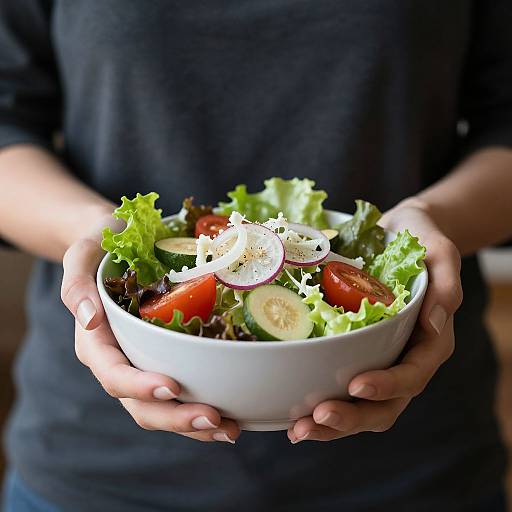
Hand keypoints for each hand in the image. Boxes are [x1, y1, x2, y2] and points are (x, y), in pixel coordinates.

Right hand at [60, 213, 239, 442]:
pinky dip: (202, 408)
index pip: (114, 373)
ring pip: (163, 409)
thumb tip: (89, 318)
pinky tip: (230, 414)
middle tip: (213, 419)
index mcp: (96, 343)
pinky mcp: (164, 362)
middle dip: (176, 417)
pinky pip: (181, 395)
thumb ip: (77, 283)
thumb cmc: (102, 246)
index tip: (171, 387)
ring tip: (230, 428)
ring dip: (195, 425)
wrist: (120, 244)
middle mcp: (119, 361)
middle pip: (141, 404)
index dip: (140, 386)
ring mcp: (143, 365)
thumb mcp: (84, 253)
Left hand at [288, 200, 462, 442]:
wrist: (398, 236)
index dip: (387, 385)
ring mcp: (379, 362)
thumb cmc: (421, 240)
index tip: (356, 385)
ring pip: (361, 407)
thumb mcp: (439, 252)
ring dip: (331, 423)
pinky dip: (318, 405)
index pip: (412, 374)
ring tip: (297, 429)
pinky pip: (340, 388)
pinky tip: (292, 413)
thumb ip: (446, 283)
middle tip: (314, 419)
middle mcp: (404, 360)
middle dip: (351, 417)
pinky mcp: (357, 356)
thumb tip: (435, 322)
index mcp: (429, 343)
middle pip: (384, 405)